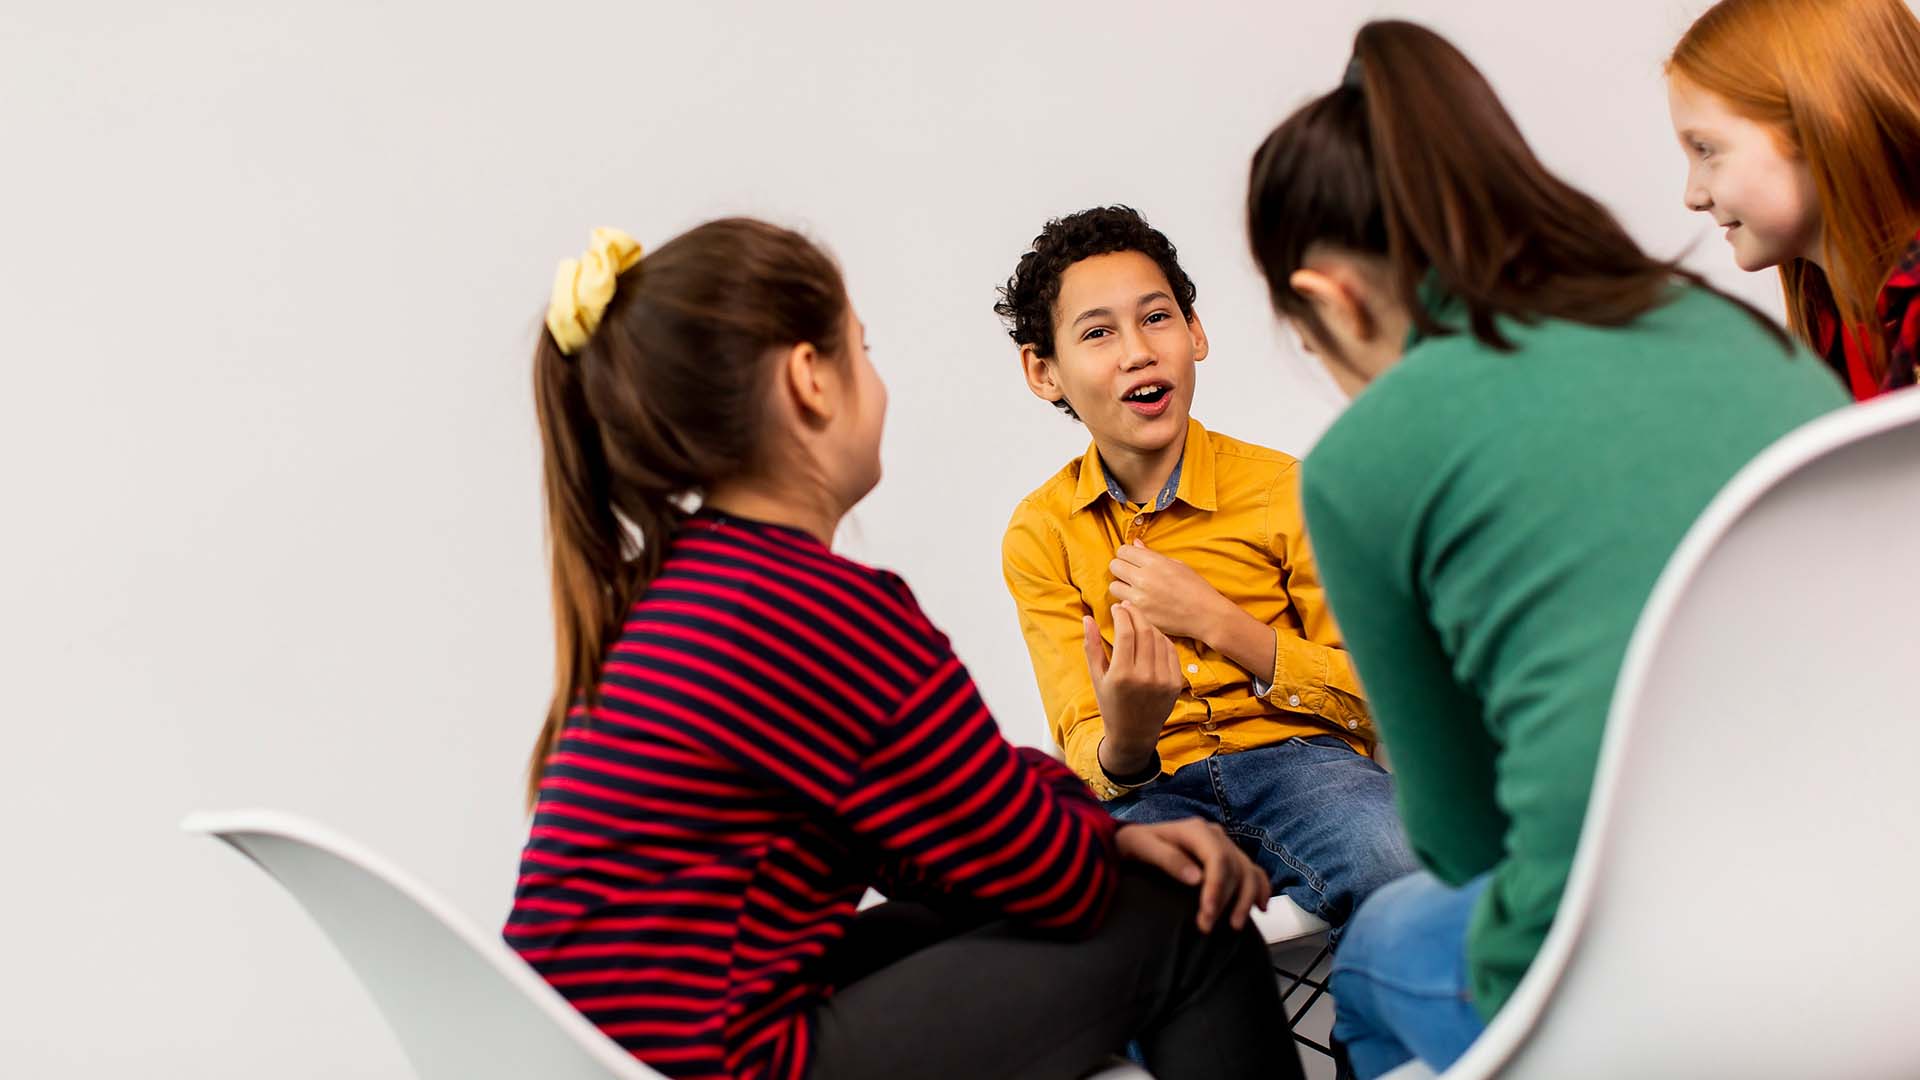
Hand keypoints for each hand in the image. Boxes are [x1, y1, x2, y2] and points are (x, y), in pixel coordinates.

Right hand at [1084, 602, 1182, 776]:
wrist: (1134, 733)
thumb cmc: (1111, 704)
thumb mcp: (1096, 677)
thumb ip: (1092, 646)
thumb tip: (1088, 618)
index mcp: (1122, 675)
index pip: (1126, 633)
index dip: (1122, 615)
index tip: (1116, 607)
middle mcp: (1145, 676)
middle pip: (1145, 632)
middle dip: (1136, 614)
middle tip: (1128, 607)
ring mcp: (1163, 680)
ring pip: (1159, 639)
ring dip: (1148, 625)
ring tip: (1138, 620)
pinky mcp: (1175, 683)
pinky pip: (1171, 651)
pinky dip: (1162, 639)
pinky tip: (1152, 636)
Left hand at [1108, 540, 1230, 642]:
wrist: (1206, 615)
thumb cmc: (1196, 588)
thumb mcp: (1177, 565)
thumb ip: (1152, 555)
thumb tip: (1136, 544)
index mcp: (1154, 562)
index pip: (1123, 550)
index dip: (1126, 554)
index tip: (1131, 559)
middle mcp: (1144, 579)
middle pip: (1114, 566)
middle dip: (1120, 568)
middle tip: (1130, 574)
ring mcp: (1140, 598)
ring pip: (1114, 587)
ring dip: (1121, 587)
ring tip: (1134, 590)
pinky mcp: (1140, 615)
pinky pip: (1123, 605)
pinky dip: (1128, 603)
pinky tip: (1141, 603)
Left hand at [1116, 818, 1269, 932]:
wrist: (1136, 842)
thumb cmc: (1136, 844)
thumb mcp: (1142, 847)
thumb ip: (1168, 860)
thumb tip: (1196, 878)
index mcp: (1196, 830)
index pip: (1217, 858)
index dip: (1217, 887)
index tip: (1207, 913)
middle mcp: (1216, 835)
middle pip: (1235, 868)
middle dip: (1225, 900)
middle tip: (1206, 926)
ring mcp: (1225, 846)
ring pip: (1248, 872)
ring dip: (1245, 900)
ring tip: (1234, 926)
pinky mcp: (1229, 858)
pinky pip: (1254, 872)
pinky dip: (1261, 889)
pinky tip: (1260, 908)